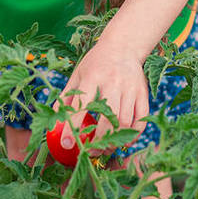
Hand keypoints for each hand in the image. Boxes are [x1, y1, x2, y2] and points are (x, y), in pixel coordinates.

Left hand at [51, 39, 149, 157]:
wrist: (123, 46)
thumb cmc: (96, 63)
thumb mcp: (78, 74)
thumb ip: (67, 96)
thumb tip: (54, 119)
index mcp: (92, 77)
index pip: (81, 106)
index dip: (73, 127)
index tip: (68, 144)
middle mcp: (113, 82)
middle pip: (107, 118)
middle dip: (98, 140)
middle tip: (90, 152)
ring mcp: (130, 88)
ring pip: (125, 121)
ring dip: (115, 140)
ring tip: (105, 149)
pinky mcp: (143, 93)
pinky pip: (141, 119)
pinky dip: (134, 135)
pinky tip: (124, 142)